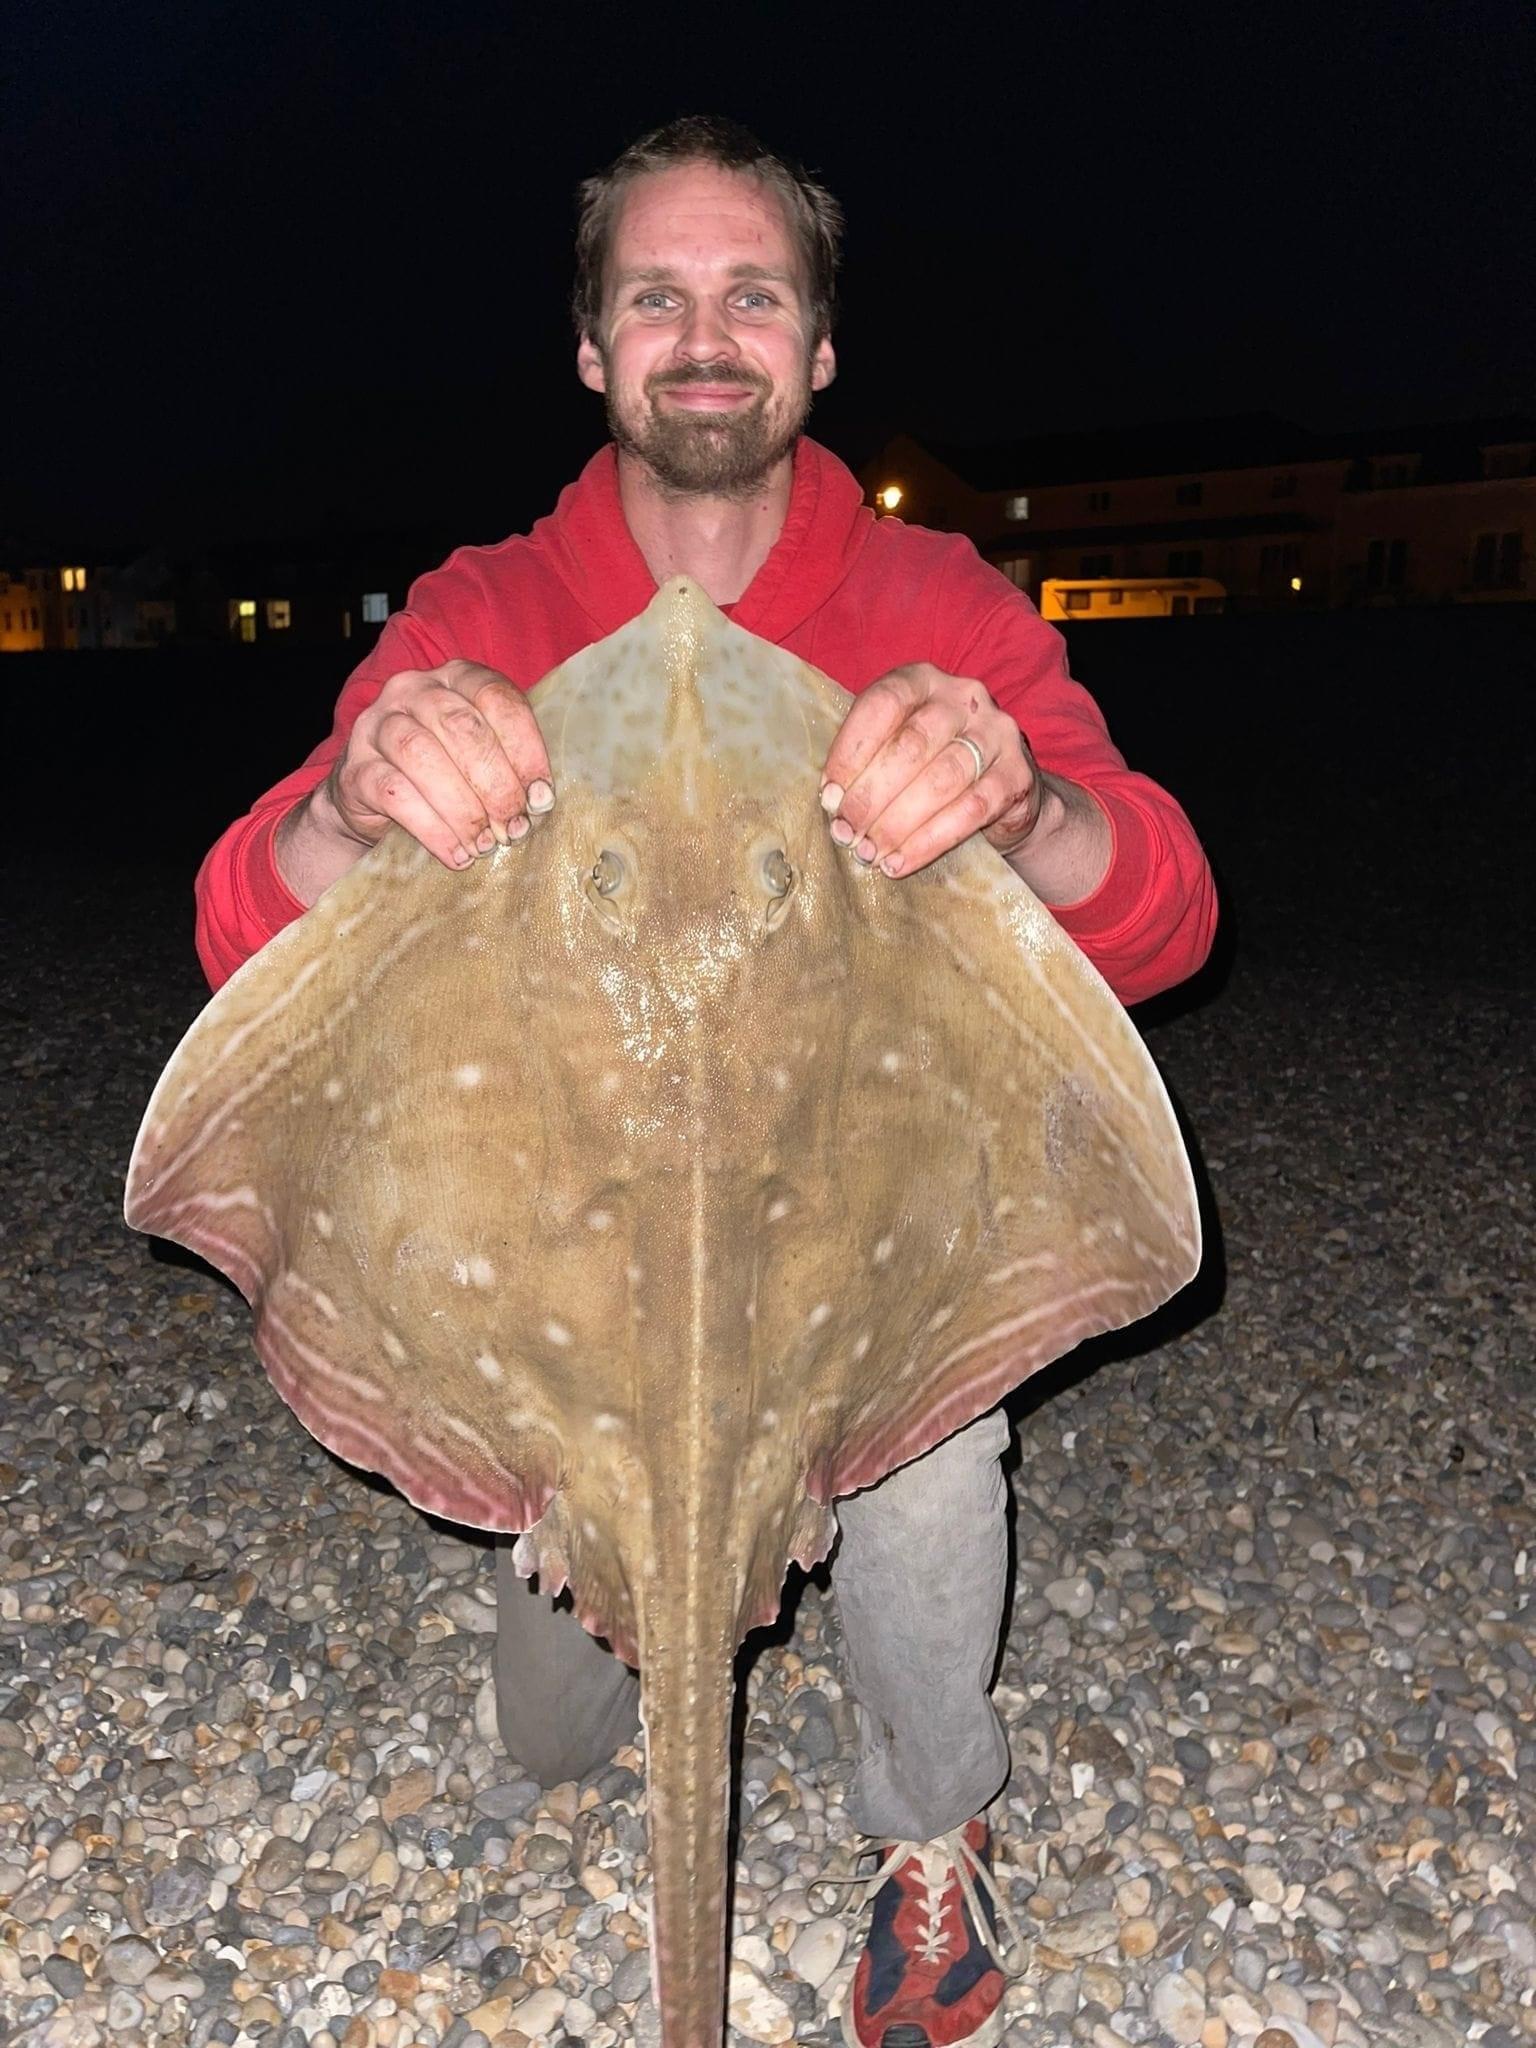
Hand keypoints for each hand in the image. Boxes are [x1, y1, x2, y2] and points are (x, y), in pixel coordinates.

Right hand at [321, 660, 553, 869]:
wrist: (373, 800)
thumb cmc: (444, 775)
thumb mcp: (478, 757)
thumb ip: (509, 763)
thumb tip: (540, 802)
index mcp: (455, 677)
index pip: (496, 697)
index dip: (526, 749)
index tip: (542, 797)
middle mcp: (413, 690)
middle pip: (461, 727)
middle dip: (496, 784)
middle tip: (515, 827)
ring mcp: (377, 725)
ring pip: (422, 756)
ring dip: (463, 808)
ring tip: (486, 844)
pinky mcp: (355, 768)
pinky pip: (395, 794)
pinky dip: (433, 829)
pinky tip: (456, 853)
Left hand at [819, 663, 1044, 877]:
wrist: (1004, 794)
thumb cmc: (931, 767)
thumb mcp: (899, 747)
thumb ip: (869, 759)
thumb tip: (833, 802)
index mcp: (923, 680)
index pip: (883, 703)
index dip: (850, 751)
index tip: (829, 797)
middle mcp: (963, 698)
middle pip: (911, 744)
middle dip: (870, 795)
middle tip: (846, 833)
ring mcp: (996, 735)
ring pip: (941, 780)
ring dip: (897, 823)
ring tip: (869, 852)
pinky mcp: (1016, 776)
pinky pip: (968, 811)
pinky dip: (928, 842)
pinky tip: (899, 862)